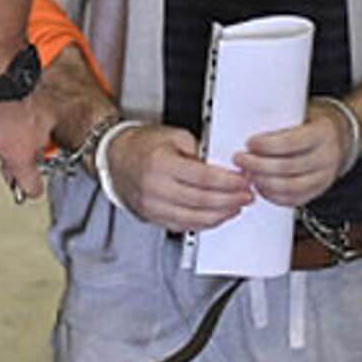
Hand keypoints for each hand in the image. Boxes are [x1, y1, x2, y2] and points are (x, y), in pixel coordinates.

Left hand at [0, 93, 49, 198]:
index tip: (20, 188)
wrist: (2, 74)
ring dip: (24, 133)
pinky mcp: (48, 102)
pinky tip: (14, 106)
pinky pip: (39, 114)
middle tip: (3, 148)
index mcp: (22, 157)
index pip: (33, 187)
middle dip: (19, 156)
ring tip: (5, 121)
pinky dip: (29, 114)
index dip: (26, 190)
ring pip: (37, 136)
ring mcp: (46, 121)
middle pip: (34, 160)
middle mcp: (39, 142)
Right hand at [105, 123, 251, 230]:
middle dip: (229, 200)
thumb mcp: (173, 135)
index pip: (202, 178)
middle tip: (247, 195)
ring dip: (220, 215)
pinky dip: (204, 223)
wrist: (115, 157)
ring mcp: (152, 207)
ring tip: (236, 207)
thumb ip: (199, 149)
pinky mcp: (153, 218)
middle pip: (201, 201)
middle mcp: (155, 189)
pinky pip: (183, 226)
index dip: (228, 182)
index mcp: (160, 165)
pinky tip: (217, 216)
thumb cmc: (142, 144)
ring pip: (194, 218)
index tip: (243, 181)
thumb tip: (224, 165)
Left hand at [236, 99, 352, 207]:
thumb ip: (280, 121)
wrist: (339, 137)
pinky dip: (272, 195)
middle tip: (239, 159)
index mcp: (323, 133)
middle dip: (258, 165)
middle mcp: (327, 157)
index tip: (249, 143)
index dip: (267, 145)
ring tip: (246, 174)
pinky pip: (293, 200)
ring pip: (289, 187)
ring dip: (263, 182)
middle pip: (288, 167)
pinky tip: (260, 186)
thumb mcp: (301, 113)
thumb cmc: (312, 122)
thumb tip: (247, 126)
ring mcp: (324, 177)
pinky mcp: (317, 191)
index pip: (292, 142)